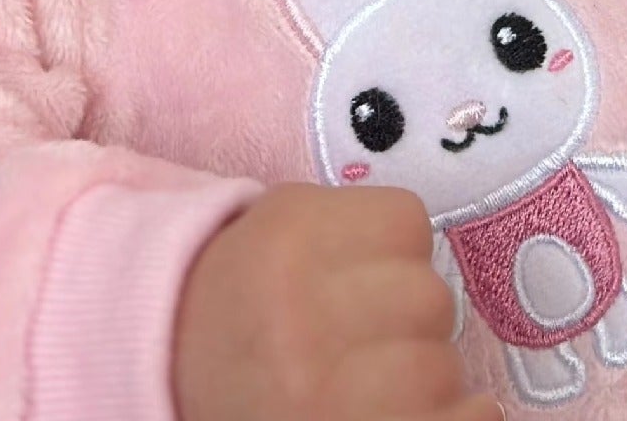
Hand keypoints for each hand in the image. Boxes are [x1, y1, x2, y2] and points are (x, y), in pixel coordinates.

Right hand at [174, 183, 495, 420]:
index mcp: (289, 240)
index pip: (408, 225)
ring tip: (374, 388)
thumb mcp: (275, 230)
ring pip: (444, 370)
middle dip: (410, 322)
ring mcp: (331, 401)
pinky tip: (420, 415)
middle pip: (431, 300)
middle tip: (368, 341)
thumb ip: (352, 227)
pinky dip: (458, 420)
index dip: (395, 253)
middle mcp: (306, 319)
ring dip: (425, 382)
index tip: (364, 279)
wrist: (168, 380)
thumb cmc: (240, 303)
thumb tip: (433, 259)